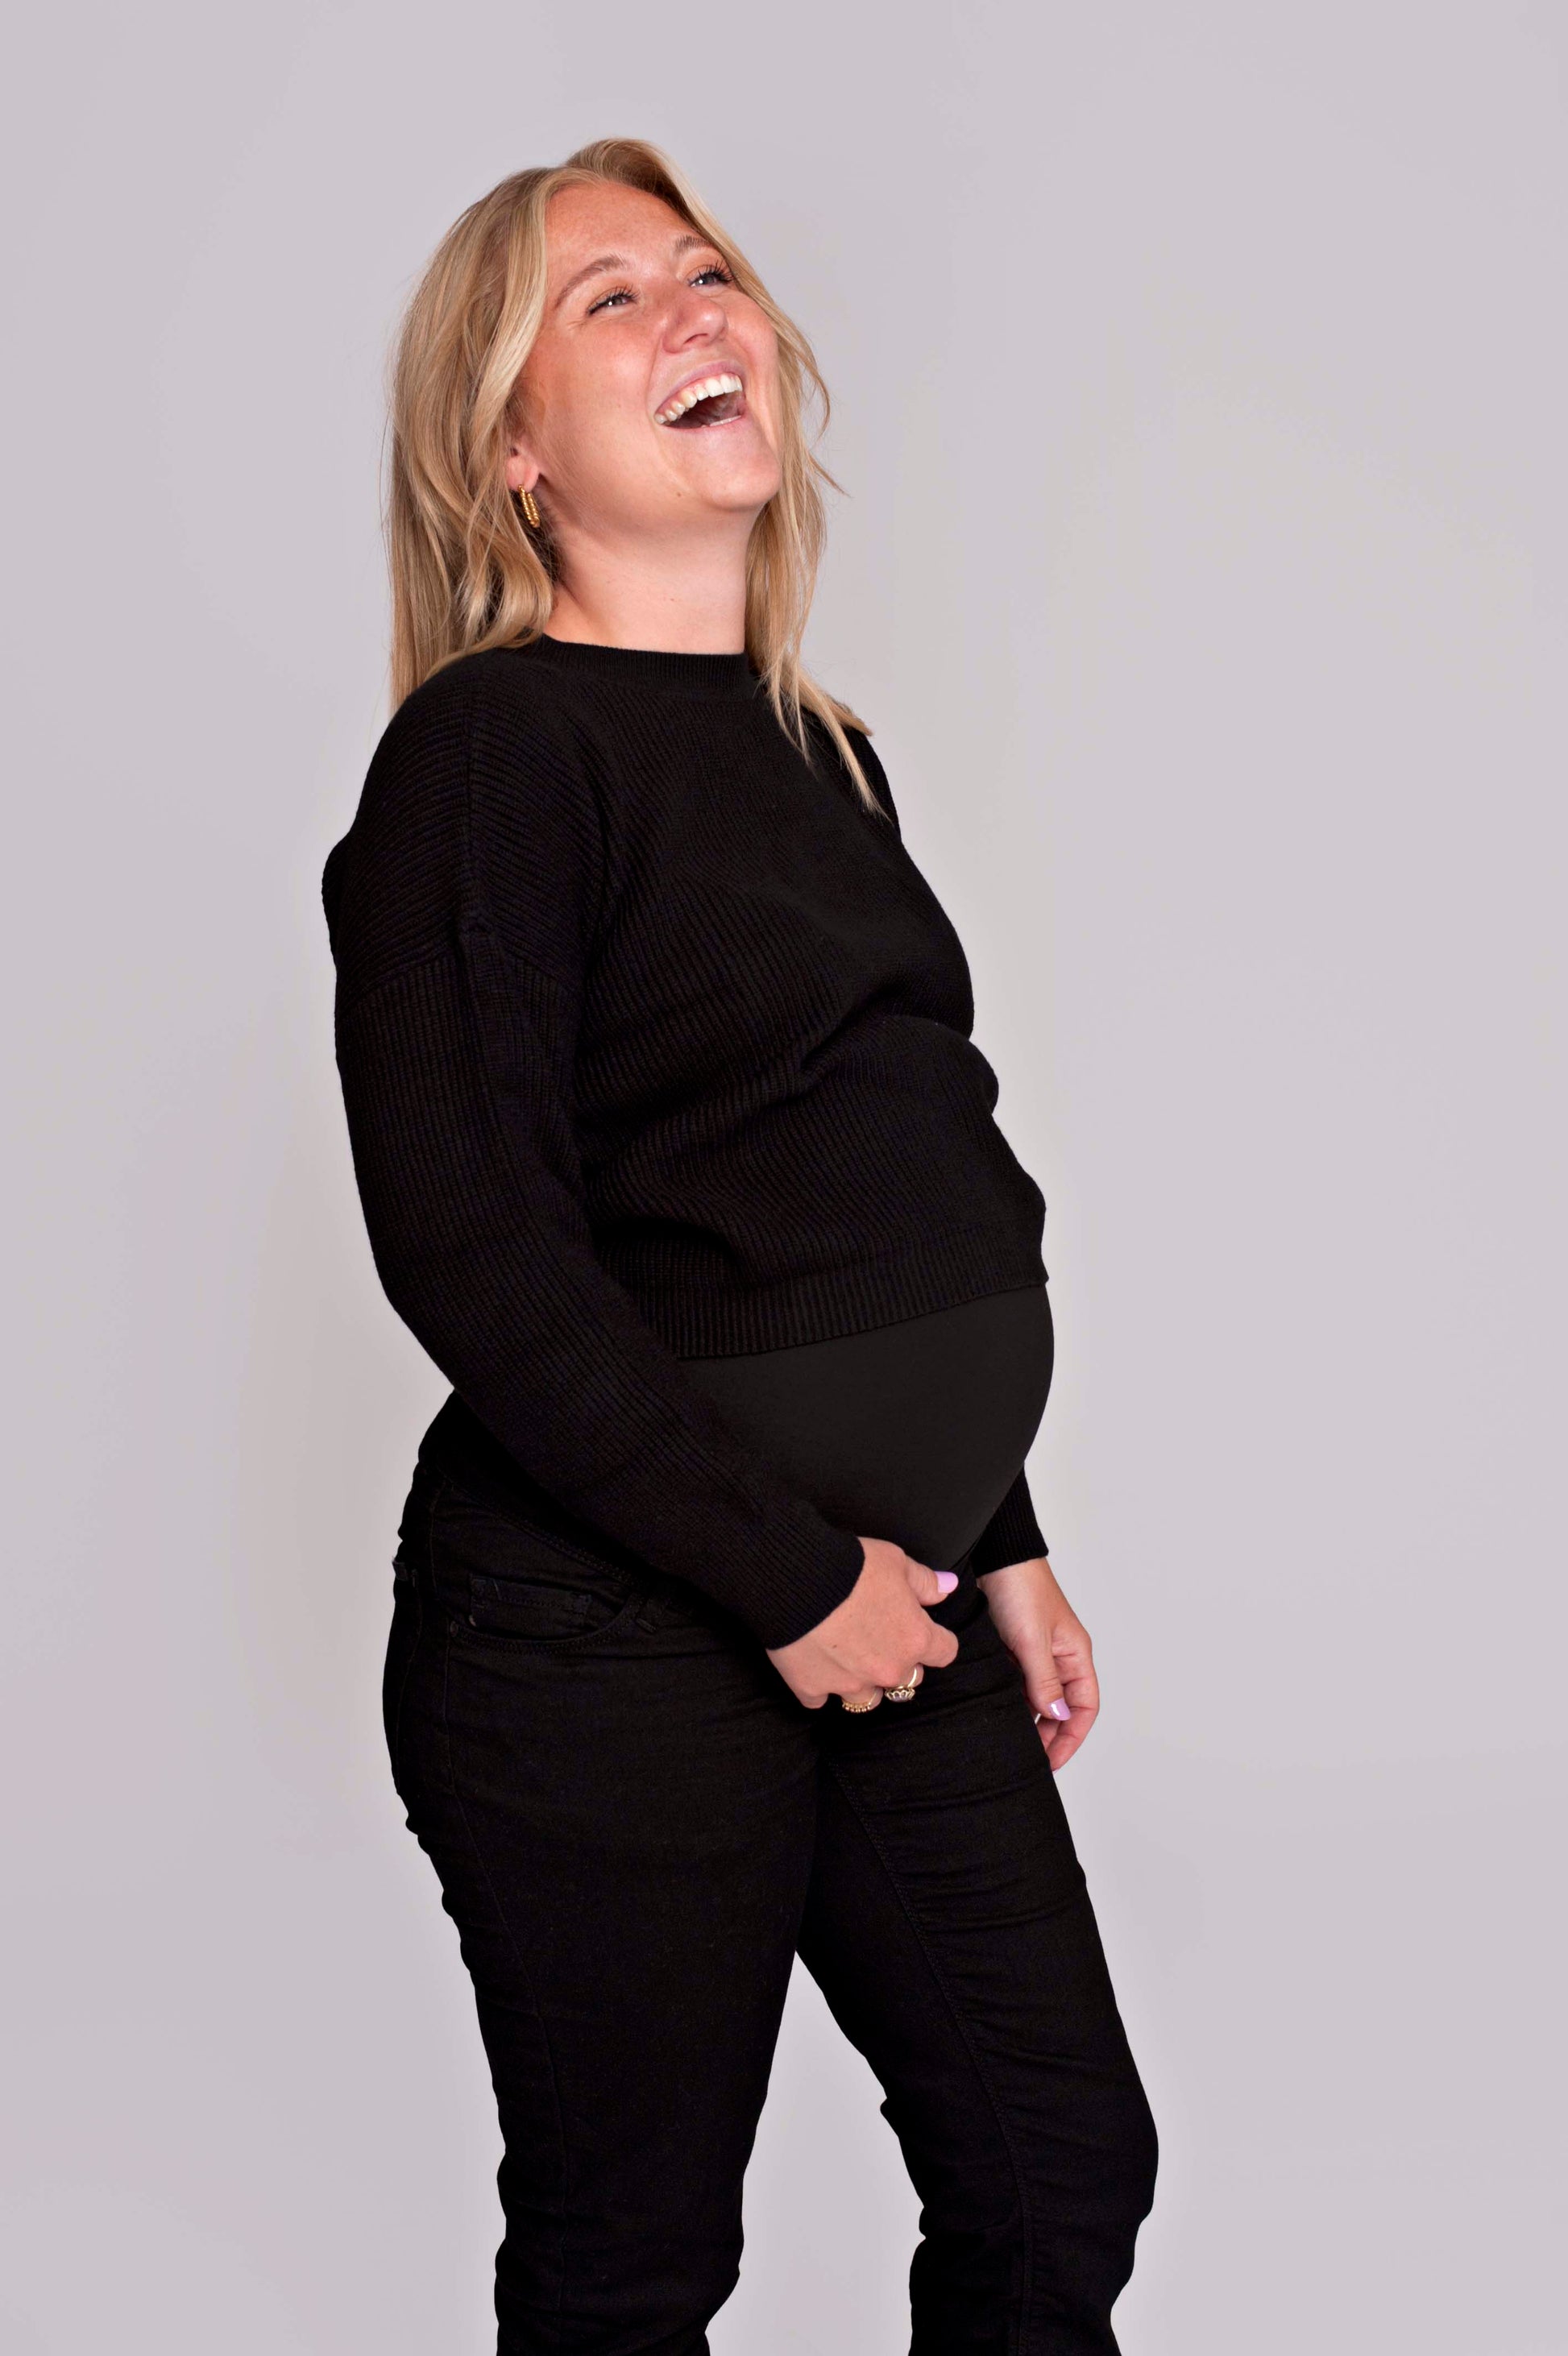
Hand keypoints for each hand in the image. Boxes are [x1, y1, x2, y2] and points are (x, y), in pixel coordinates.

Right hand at [767, 1537, 959, 1710]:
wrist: (796, 1577)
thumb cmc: (852, 1566)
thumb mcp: (895, 1562)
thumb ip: (925, 1581)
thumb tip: (948, 1588)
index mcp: (914, 1639)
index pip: (944, 1652)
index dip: (935, 1639)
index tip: (920, 1627)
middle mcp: (887, 1670)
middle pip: (907, 1679)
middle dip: (897, 1662)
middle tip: (877, 1636)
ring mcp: (849, 1684)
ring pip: (867, 1699)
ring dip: (862, 1682)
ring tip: (847, 1657)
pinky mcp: (812, 1689)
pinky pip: (820, 1699)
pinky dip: (819, 1685)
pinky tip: (813, 1662)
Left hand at [977, 1555, 1097, 1769]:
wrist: (993, 1556)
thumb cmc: (1021, 1588)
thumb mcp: (1033, 1640)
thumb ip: (1044, 1680)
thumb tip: (1056, 1715)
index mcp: (1075, 1655)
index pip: (1084, 1707)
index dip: (1071, 1736)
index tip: (1051, 1761)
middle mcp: (1058, 1657)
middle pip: (1061, 1708)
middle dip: (1048, 1735)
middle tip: (1025, 1758)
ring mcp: (1034, 1653)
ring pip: (1036, 1698)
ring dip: (1027, 1719)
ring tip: (1009, 1741)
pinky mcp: (1011, 1648)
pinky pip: (1015, 1683)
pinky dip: (1010, 1700)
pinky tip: (995, 1712)